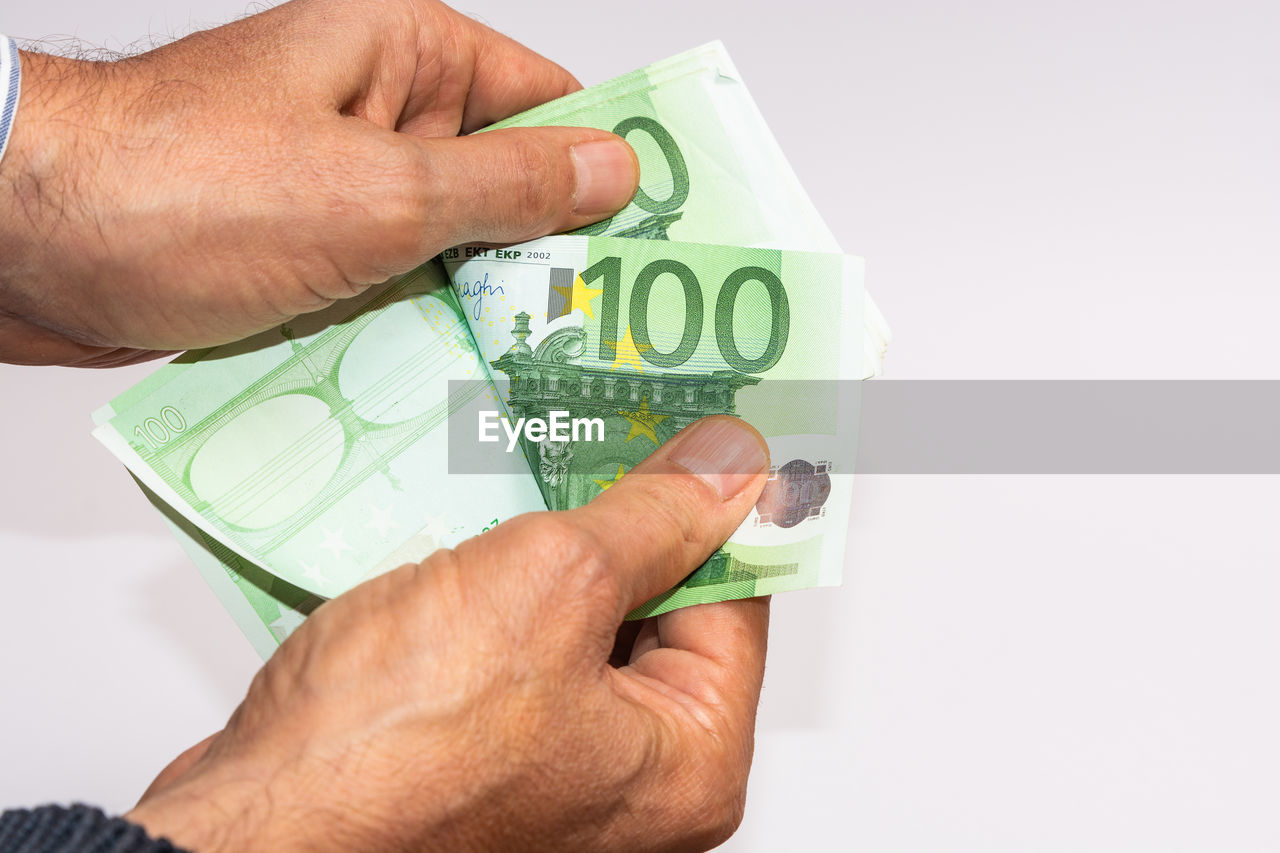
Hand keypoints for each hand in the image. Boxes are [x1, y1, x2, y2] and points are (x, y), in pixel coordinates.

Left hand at [0, 0, 638, 366]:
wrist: (23, 243)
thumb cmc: (180, 187)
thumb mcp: (376, 189)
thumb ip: (503, 185)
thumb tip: (611, 170)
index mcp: (406, 56)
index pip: (548, 99)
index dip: (613, 163)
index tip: (672, 236)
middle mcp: (379, 115)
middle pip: (506, 181)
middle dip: (560, 254)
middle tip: (627, 333)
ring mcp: (340, 188)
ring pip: (452, 247)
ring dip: (494, 304)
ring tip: (565, 374)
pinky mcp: (305, 254)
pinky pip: (395, 288)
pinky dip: (428, 328)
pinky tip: (471, 384)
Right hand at [127, 415, 771, 851]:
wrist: (248, 827)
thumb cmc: (390, 750)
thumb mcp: (551, 586)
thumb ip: (654, 517)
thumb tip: (729, 463)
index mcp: (684, 763)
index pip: (736, 601)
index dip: (715, 503)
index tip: (702, 427)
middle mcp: (630, 781)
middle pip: (661, 611)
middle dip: (628, 517)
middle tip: (611, 422)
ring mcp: (553, 771)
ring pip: (582, 622)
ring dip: (557, 542)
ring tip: (536, 455)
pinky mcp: (480, 755)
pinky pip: (519, 647)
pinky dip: (503, 585)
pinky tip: (476, 524)